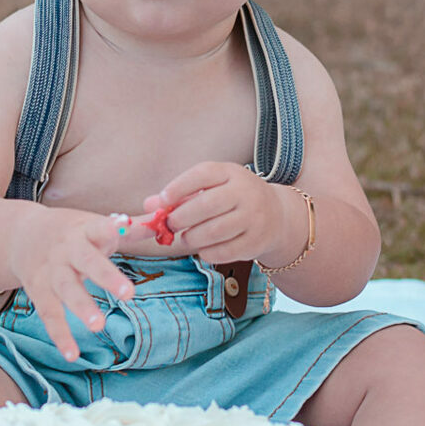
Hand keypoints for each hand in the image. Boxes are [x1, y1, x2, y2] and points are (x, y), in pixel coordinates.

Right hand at [5, 206, 141, 360]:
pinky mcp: (39, 292)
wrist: (21, 234)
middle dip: (106, 277)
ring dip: (81, 307)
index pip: (99, 227)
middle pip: (86, 261)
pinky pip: (49, 315)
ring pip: (66, 289)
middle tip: (129, 294)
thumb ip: (132, 226)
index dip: (111, 228)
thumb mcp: (96, 224)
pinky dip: (60, 336)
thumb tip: (165, 221)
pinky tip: (72, 354)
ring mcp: (51, 272)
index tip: (124, 227)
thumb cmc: (71, 232)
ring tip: (98, 325)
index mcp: (85, 230)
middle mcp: (66, 250)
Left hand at [151, 163, 291, 265]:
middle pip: (206, 206)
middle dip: (181, 218)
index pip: (202, 175)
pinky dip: (207, 252)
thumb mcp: (210, 188)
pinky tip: (203, 248)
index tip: (161, 201)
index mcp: (231, 173)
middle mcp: (246, 192)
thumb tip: (148, 206)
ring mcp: (255, 217)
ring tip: (186, 238)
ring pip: (214, 231)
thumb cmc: (232, 199)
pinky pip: (225, 251)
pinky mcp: (257, 241)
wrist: (276, 214)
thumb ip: (179, 195)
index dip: (178, 187)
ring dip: (192, 238)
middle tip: (169, 225)